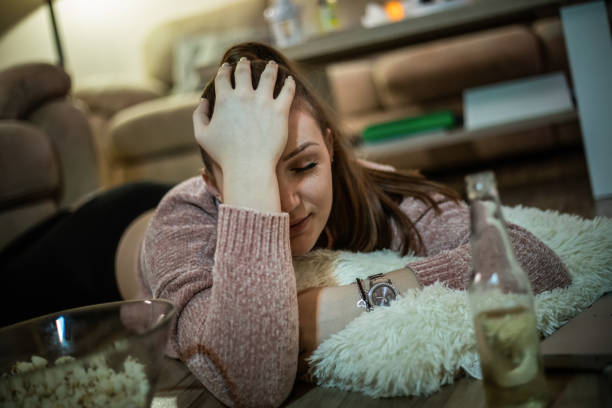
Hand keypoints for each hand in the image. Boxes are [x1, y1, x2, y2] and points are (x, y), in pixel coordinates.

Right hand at [193, 58, 295, 175]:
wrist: (249, 166)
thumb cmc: (224, 155)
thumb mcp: (202, 136)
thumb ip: (199, 116)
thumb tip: (203, 101)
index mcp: (224, 100)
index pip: (223, 77)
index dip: (224, 70)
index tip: (226, 68)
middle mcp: (243, 96)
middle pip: (243, 71)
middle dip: (243, 64)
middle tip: (246, 61)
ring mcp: (263, 102)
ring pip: (268, 76)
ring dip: (269, 68)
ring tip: (271, 65)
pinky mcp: (280, 111)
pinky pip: (287, 91)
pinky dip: (288, 83)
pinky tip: (289, 80)